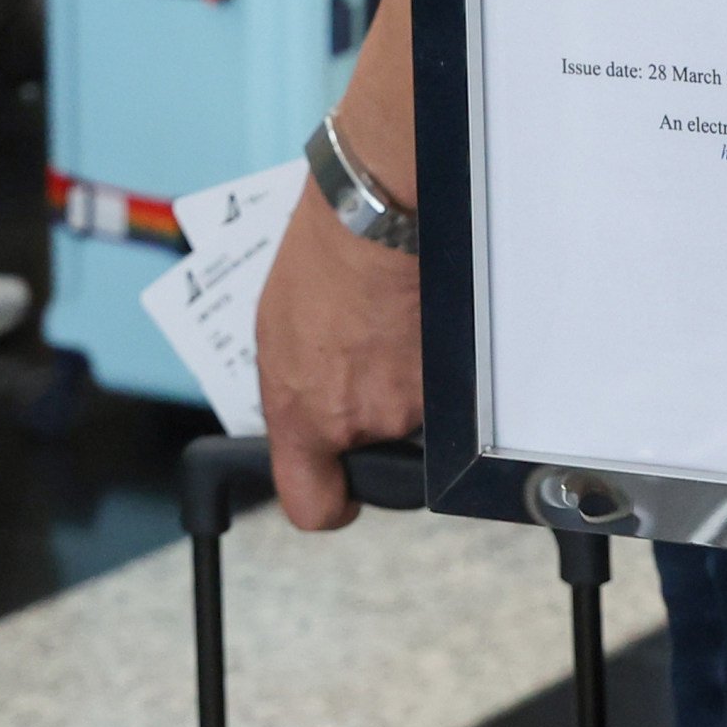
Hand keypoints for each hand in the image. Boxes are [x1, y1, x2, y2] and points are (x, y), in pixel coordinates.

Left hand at [258, 191, 423, 529]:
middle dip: (371, 421)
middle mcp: (361, 420)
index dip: (330, 503)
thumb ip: (292, 396)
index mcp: (306, 416)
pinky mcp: (451, 379)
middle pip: (375, 454)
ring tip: (383, 328)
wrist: (376, 220)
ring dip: (400, 383)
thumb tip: (306, 417)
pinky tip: (410, 321)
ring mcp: (411, 402)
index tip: (337, 493)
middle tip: (362, 367)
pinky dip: (428, 362)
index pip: (314, 507)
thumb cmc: (320, 265)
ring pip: (411, 417)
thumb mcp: (275, 340)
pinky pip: (440, 388)